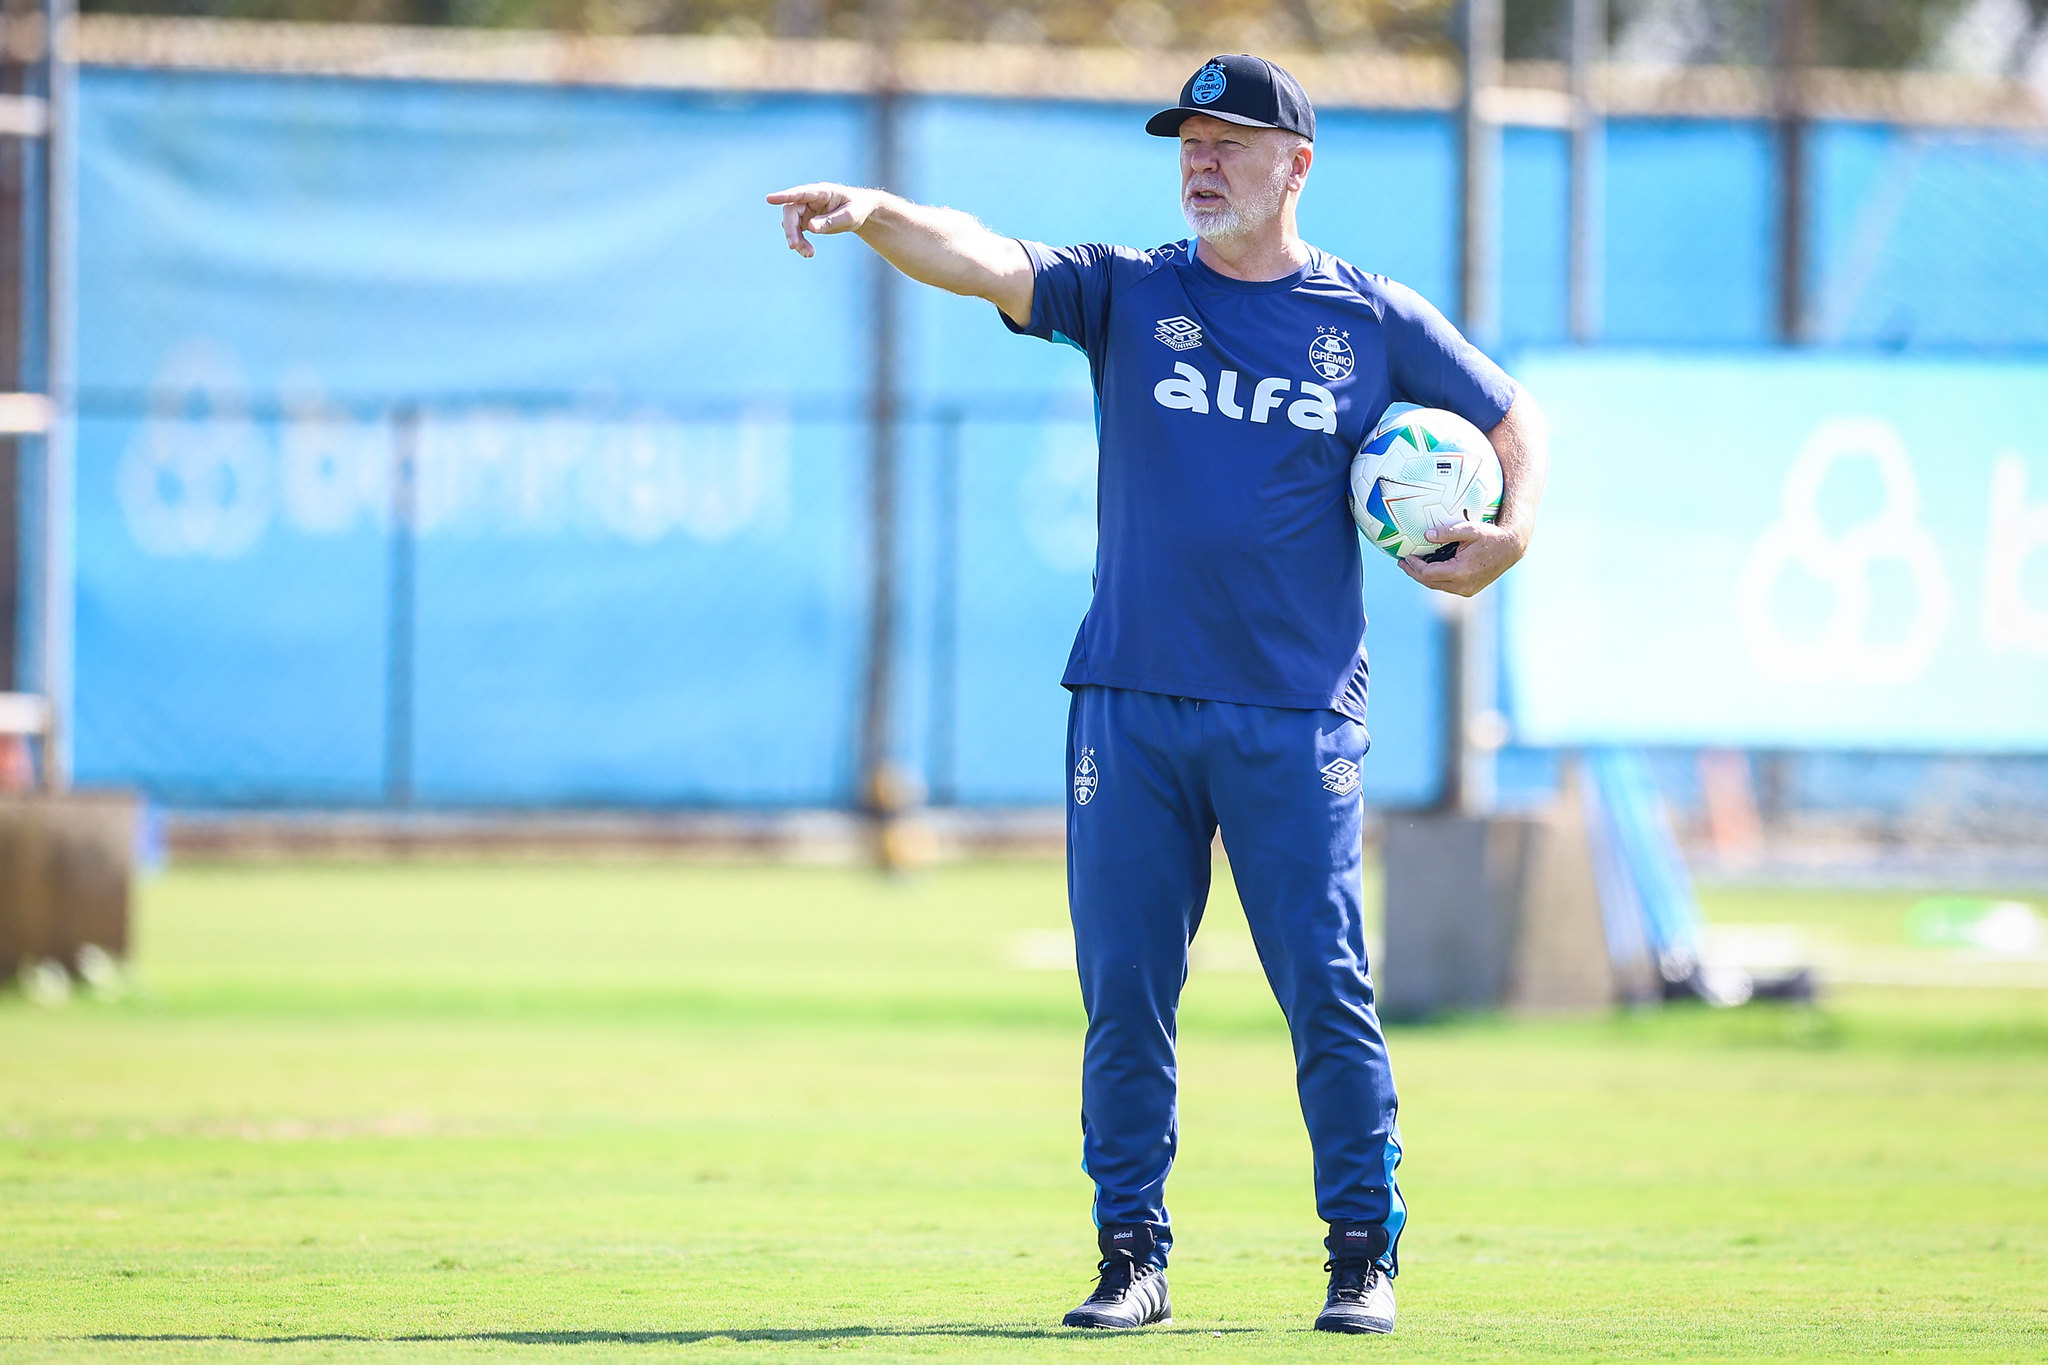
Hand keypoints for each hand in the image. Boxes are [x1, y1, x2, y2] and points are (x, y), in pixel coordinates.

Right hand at [765, 183, 884, 258]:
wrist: (861, 212)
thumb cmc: (857, 208)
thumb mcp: (850, 216)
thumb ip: (830, 221)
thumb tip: (810, 227)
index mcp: (821, 192)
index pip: (799, 193)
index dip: (784, 196)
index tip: (769, 199)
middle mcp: (810, 199)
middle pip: (791, 211)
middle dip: (790, 229)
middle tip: (794, 246)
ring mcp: (806, 210)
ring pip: (791, 224)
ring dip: (795, 239)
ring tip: (809, 254)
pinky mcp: (805, 220)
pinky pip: (796, 232)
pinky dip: (800, 243)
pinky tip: (808, 253)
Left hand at [1398, 518, 1526, 596]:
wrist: (1511, 549)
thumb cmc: (1491, 536)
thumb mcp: (1470, 529)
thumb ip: (1447, 532)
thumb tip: (1426, 535)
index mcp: (1460, 572)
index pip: (1428, 573)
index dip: (1414, 566)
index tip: (1406, 556)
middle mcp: (1463, 585)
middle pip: (1429, 583)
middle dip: (1414, 573)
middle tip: (1402, 563)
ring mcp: (1467, 590)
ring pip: (1437, 586)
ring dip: (1423, 577)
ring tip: (1412, 565)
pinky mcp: (1470, 590)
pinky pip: (1447, 586)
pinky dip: (1435, 579)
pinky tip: (1429, 569)